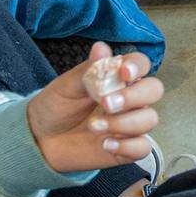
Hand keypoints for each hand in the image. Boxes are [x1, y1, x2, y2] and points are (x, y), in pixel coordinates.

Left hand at [27, 42, 162, 172]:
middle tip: (106, 104)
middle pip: (154, 90)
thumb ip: (89, 69)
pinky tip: (105, 144)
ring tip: (94, 127)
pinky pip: (142, 147)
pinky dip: (126, 146)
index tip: (123, 73)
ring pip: (149, 119)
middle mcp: (129, 100)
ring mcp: (130, 124)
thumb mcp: (67, 85)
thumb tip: (101, 48)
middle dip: (134, 96)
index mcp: (117, 78)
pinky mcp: (127, 148)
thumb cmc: (56, 107)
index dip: (137, 66)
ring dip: (124, 123)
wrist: (41, 138)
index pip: (140, 64)